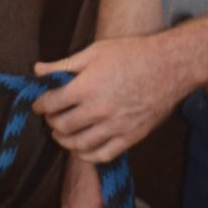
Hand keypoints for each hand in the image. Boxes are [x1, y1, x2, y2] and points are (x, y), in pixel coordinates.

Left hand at [35, 34, 185, 163]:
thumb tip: (38, 70)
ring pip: (79, 145)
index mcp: (87, 87)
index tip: (38, 103)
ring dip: (64, 140)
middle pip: (63, 126)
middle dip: (51, 122)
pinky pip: (102, 155)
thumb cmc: (132, 54)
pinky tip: (81, 148)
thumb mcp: (95, 52)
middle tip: (50, 116)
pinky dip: (87, 155)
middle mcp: (99, 110)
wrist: (170, 66)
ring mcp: (115, 127)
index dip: (40, 104)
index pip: (52, 103)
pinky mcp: (130, 138)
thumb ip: (64, 64)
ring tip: (61, 133)